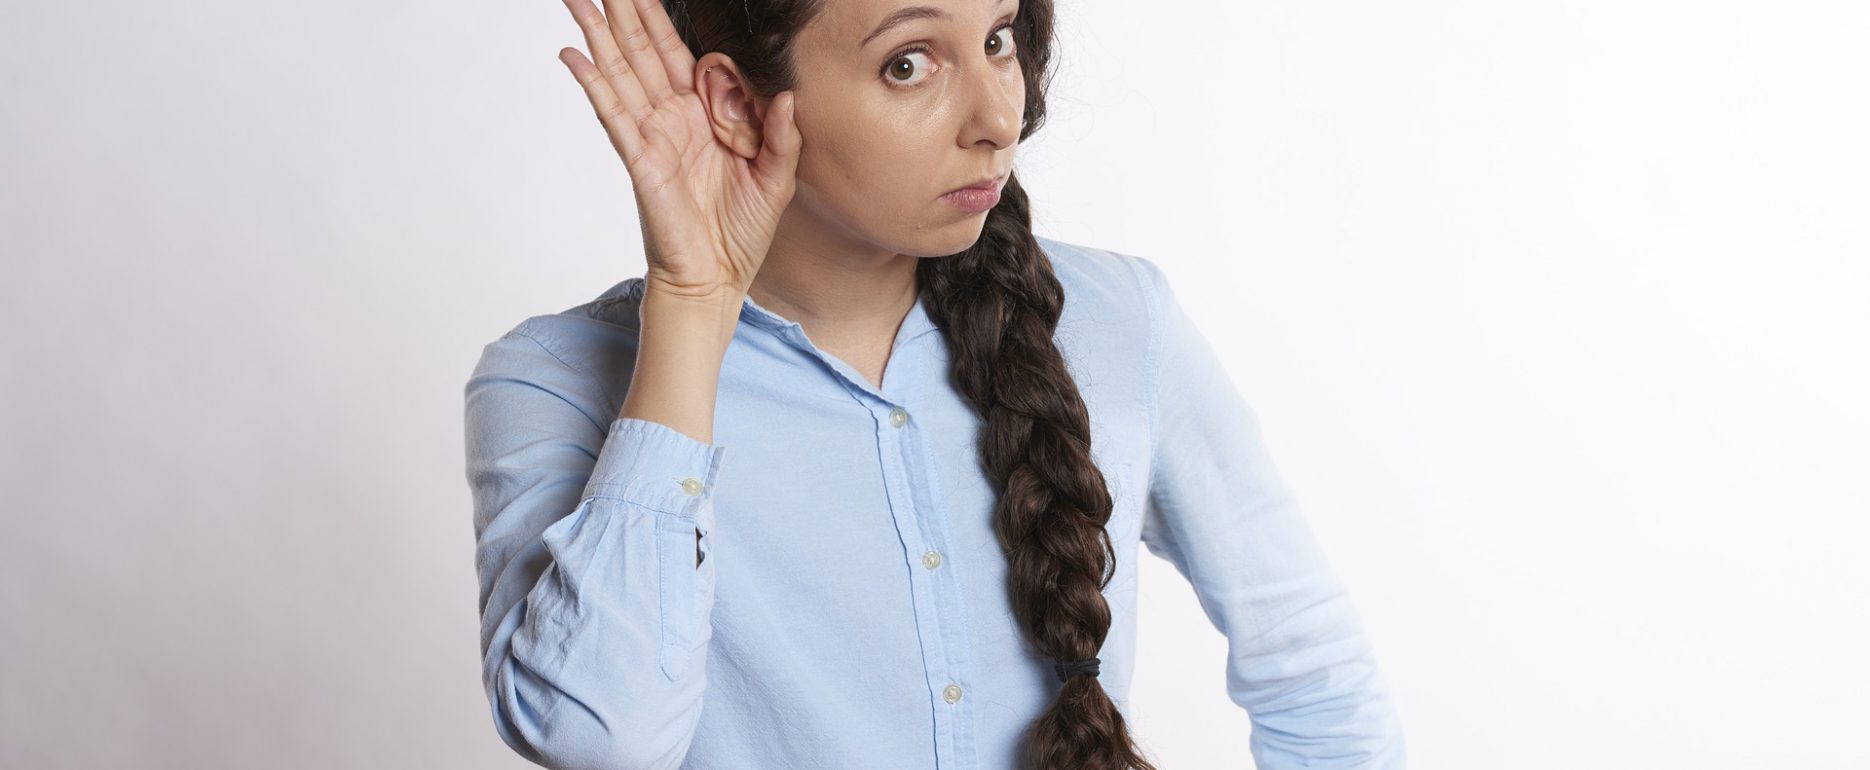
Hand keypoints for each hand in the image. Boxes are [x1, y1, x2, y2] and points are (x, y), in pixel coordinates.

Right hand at [556, 0, 801, 305]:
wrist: (717, 279)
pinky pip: (613, 114)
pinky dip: (593, 82)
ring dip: (599, 32)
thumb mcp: (778, 179)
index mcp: (704, 115)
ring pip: (621, 71)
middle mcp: (673, 118)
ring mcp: (652, 135)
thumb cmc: (742, 232)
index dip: (663, 19)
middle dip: (625, 11)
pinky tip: (572, 53)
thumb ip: (782, 136)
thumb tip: (786, 95)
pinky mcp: (639, 159)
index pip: (680, 54)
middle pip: (643, 50)